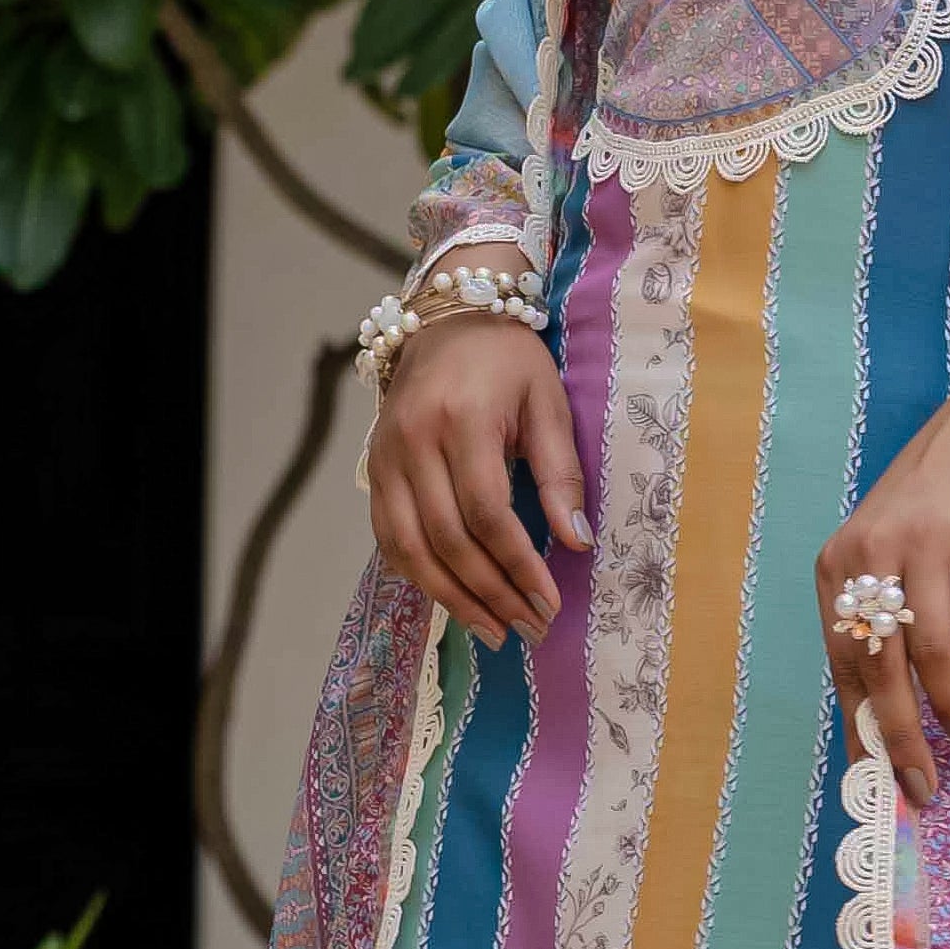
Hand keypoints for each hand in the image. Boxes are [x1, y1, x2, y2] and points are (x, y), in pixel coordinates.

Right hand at [367, 317, 588, 649]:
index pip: (487, 513)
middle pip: (447, 539)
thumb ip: (561, 473)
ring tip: (493, 631)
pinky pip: (388, 536)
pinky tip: (452, 600)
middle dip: (491, 593)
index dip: (518, 565)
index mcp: (461, 420)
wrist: (450, 317)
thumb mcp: (548, 403)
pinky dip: (418, 575)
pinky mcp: (372, 468)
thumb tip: (577, 542)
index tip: (549, 601)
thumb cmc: (509, 360)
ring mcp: (384, 457)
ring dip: (452, 598)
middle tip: (528, 628)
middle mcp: (413, 441)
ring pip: (409, 548)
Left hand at [815, 379, 949, 807]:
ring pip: (931, 652)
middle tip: (923, 781)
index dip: (860, 724)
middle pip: (882, 667)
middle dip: (904, 735)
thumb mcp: (886, 554)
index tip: (878, 775)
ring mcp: (921, 543)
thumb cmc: (934, 505)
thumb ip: (879, 621)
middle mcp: (869, 556)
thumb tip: (882, 714)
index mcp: (836, 568)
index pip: (841, 664)